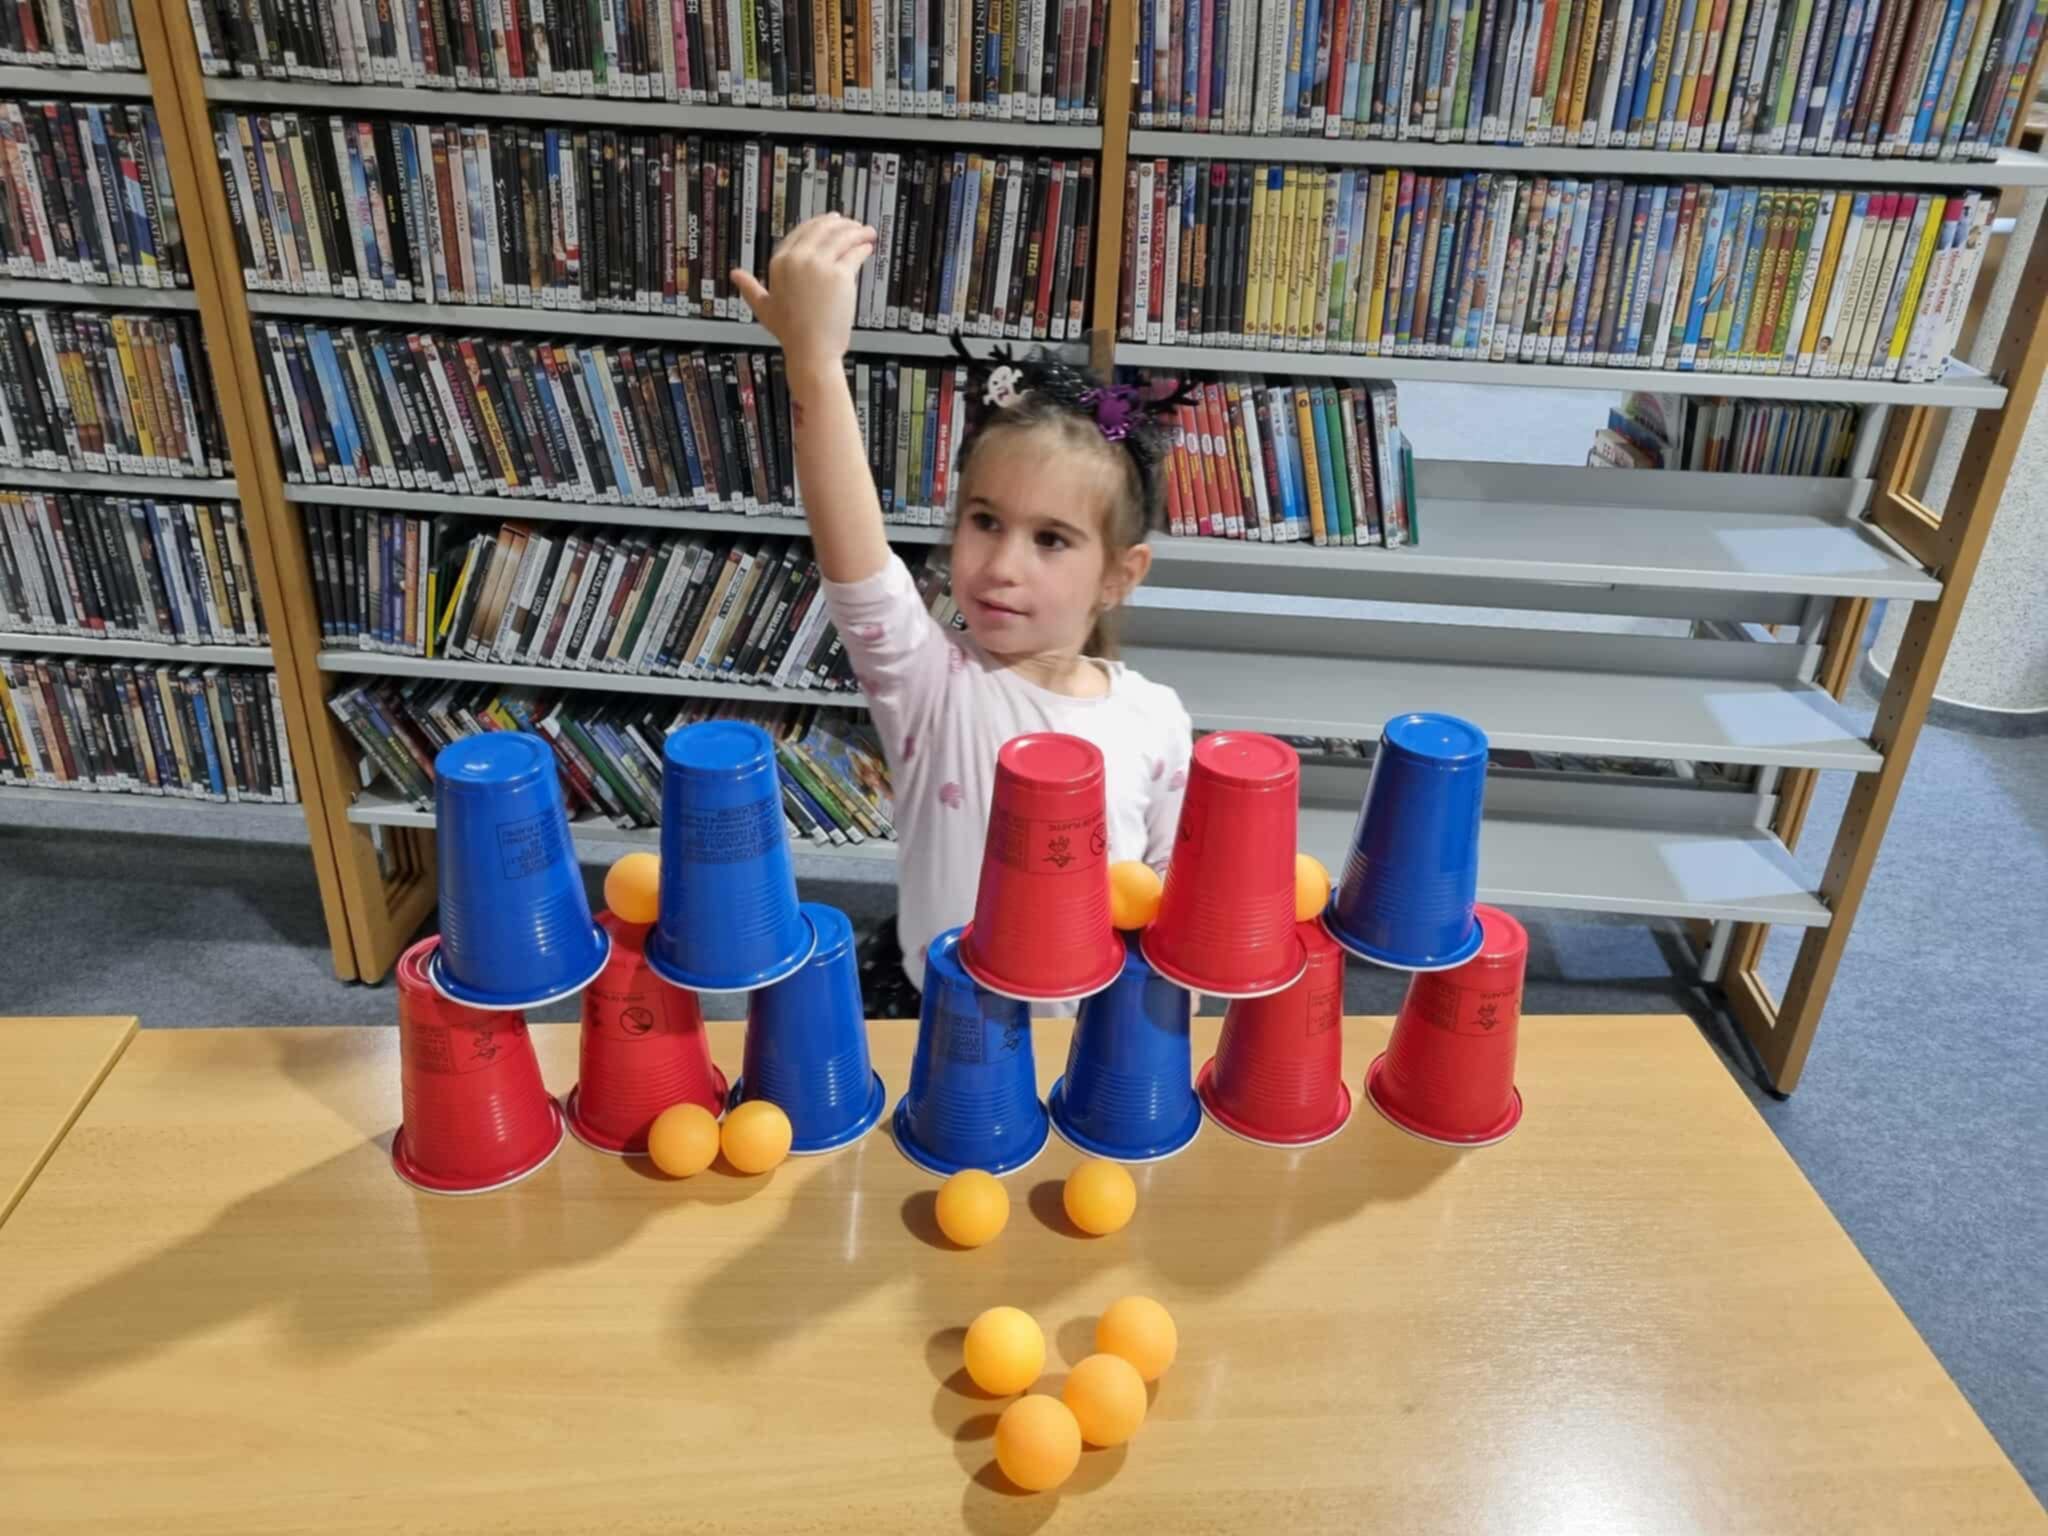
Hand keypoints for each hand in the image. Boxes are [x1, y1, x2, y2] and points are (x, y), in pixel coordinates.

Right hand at [731, 214, 877, 370]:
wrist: (811, 350)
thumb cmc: (790, 334)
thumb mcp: (763, 307)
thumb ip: (750, 288)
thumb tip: (734, 274)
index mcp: (779, 263)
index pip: (803, 231)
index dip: (820, 224)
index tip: (832, 221)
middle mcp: (797, 259)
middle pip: (823, 229)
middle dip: (841, 223)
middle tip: (853, 224)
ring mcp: (819, 265)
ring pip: (841, 237)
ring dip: (856, 231)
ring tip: (866, 232)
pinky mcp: (840, 274)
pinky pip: (854, 253)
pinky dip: (863, 247)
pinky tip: (867, 247)